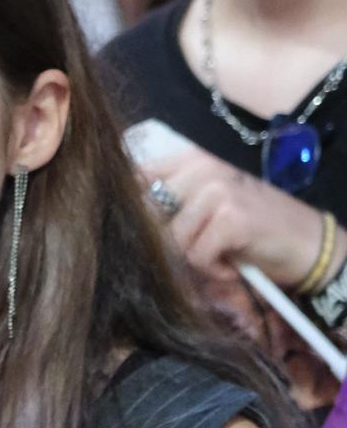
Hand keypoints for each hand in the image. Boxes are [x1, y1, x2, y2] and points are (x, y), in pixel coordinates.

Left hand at [140, 148, 330, 288]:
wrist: (308, 244)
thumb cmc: (250, 227)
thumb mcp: (205, 204)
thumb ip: (168, 200)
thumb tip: (119, 211)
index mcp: (191, 159)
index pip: (136, 178)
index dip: (134, 210)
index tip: (152, 228)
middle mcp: (202, 168)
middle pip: (148, 213)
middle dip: (167, 241)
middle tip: (199, 245)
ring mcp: (217, 191)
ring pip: (171, 238)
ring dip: (194, 257)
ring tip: (221, 251)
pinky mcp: (231, 218)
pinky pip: (196, 255)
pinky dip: (213, 268)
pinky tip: (232, 262)